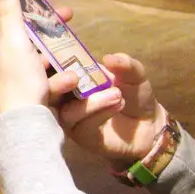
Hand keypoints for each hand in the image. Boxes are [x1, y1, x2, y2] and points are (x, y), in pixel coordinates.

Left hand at [0, 0, 71, 117]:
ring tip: (68, 19)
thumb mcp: (15, 41)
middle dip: (29, 0)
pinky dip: (52, 56)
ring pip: (27, 34)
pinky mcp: (23, 78)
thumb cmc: (18, 83)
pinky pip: (38, 59)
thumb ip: (8, 10)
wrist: (24, 126)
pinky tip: (67, 63)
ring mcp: (9, 62)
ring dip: (47, 24)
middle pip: (6, 14)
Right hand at [50, 54, 168, 164]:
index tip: (49, 58)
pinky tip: (117, 104)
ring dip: (91, 101)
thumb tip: (108, 58)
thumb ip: (124, 64)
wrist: (149, 125)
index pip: (51, 69)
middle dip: (56, 83)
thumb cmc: (133, 95)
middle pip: (47, 92)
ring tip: (117, 94)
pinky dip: (100, 113)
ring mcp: (72, 118)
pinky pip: (83, 125)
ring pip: (66, 111)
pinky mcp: (82, 135)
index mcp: (73, 77)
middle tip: (74, 78)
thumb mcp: (133, 74)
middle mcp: (67, 97)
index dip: (45, 63)